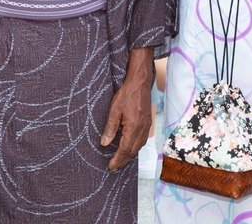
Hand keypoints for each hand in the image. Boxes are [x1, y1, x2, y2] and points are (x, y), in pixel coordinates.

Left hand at [101, 49, 153, 170]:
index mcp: (134, 128)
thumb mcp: (114, 110)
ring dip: (129, 156)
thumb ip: (110, 128)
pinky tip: (129, 148)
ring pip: (138, 147)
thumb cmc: (127, 94)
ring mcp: (146, 127)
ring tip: (120, 161)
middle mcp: (142, 130)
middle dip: (123, 161)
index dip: (117, 160)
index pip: (125, 150)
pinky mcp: (147, 123)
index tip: (110, 167)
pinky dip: (135, 148)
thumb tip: (104, 143)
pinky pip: (142, 140)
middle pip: (133, 151)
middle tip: (114, 168)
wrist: (140, 83)